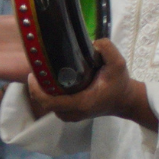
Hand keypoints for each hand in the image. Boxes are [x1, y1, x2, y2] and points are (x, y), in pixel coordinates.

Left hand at [25, 40, 152, 129]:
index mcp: (81, 102)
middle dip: (37, 87)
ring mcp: (70, 116)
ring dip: (42, 91)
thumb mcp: (119, 63)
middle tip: (38, 70)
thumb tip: (90, 42)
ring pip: (47, 104)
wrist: (125, 101)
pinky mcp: (70, 116)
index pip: (48, 101)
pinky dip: (49, 95)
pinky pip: (53, 106)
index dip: (36, 88)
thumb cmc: (120, 83)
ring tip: (44, 75)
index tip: (33, 74)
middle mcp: (72, 113)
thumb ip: (107, 49)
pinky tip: (52, 83)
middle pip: (44, 102)